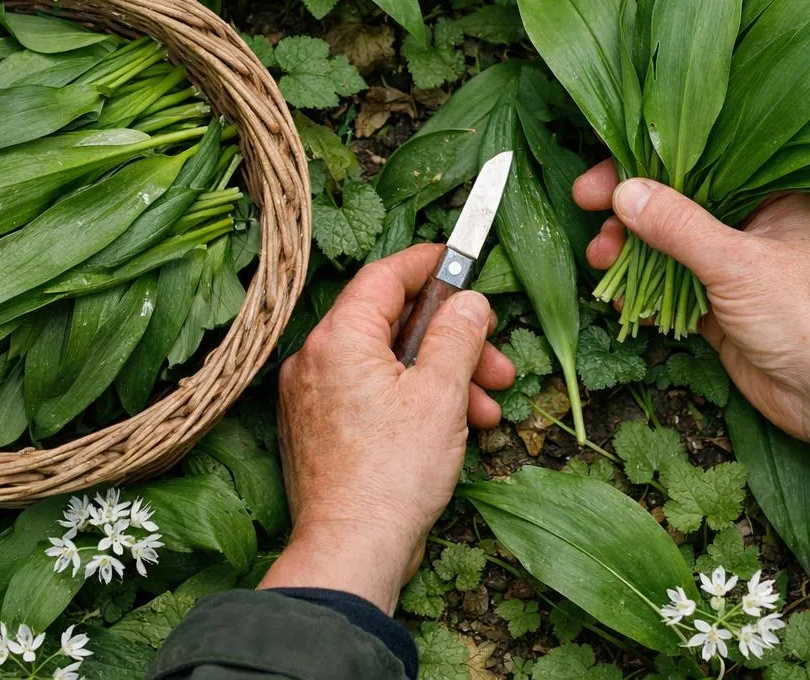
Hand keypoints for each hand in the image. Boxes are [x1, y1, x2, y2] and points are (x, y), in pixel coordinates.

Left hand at [258, 244, 515, 612]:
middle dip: (453, 341)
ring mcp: (313, 398)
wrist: (352, 550)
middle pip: (392, 325)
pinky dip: (413, 403)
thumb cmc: (393, 473)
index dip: (428, 263)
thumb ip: (458, 335)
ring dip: (442, 378)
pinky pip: (372, 397)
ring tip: (486, 409)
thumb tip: (468, 302)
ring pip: (387, 365)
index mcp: (339, 338)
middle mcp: (315, 360)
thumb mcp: (441, 393)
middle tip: (496, 361)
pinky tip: (454, 428)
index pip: (385, 276)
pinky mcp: (320, 433)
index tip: (461, 259)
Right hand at [575, 164, 809, 478]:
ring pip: (672, 249)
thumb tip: (624, 191)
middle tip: (589, 213)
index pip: (703, 163)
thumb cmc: (808, 316)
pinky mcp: (723, 309)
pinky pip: (674, 290)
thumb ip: (678, 226)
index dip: (648, 166)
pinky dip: (645, 292)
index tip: (602, 179)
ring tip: (599, 260)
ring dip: (632, 253)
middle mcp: (755, 225)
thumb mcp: (737, 263)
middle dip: (632, 213)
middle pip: (680, 205)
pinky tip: (617, 297)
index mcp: (774, 195)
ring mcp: (737, 269)